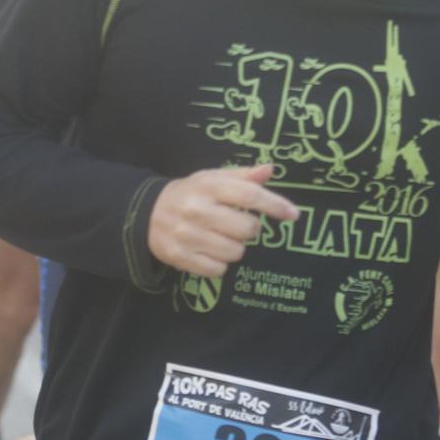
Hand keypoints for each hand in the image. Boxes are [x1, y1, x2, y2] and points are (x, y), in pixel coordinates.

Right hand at [148, 163, 299, 280]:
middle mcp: (197, 209)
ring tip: (220, 238)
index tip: (293, 215)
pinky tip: (208, 251)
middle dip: (249, 229)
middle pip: (247, 229)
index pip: (250, 196)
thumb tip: (270, 170)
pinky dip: (219, 264)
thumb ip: (242, 176)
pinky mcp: (179, 257)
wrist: (146, 214)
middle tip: (236, 225)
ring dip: (235, 248)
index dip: (275, 205)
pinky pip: (218, 270)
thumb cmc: (190, 194)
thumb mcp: (212, 178)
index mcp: (208, 186)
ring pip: (235, 252)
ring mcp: (187, 235)